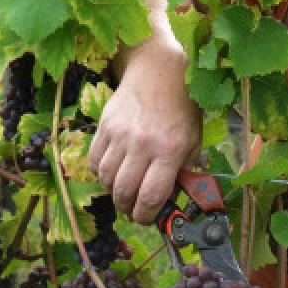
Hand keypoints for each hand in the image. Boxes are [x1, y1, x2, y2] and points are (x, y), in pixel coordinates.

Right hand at [88, 0, 201, 222]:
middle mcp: (143, 144)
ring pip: (106, 179)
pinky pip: (94, 160)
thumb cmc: (181, 106)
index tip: (147, 218)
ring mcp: (121, 134)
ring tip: (123, 189)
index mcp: (170, 150)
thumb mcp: (194, 137)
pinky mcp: (105, 124)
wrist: (159, 69)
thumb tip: (176, 196)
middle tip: (133, 208)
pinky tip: (111, 171)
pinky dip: (100, 172)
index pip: (151, 196)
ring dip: (113, 191)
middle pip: (124, 192)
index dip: (146, 215)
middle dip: (127, 207)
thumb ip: (186, 168)